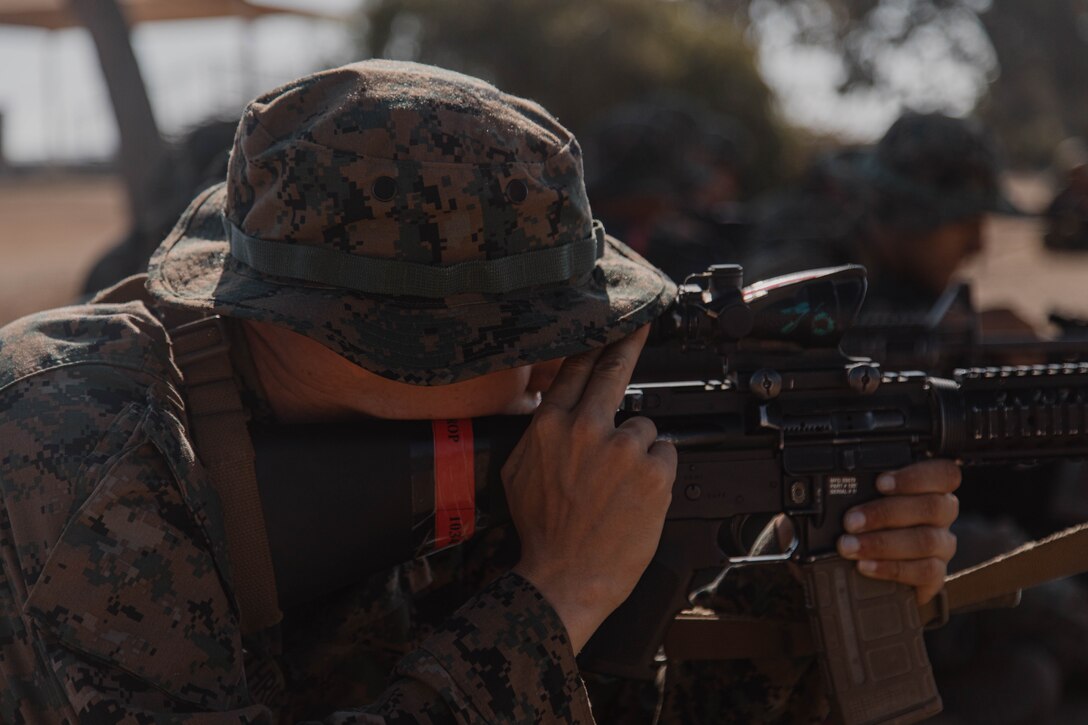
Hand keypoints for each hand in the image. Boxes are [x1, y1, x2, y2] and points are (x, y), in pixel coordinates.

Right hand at [504, 326, 677, 651]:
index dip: (594, 342)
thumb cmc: (541, 532)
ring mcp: (623, 449)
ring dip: (638, 450)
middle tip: (641, 324)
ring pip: (644, 427)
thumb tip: (549, 408)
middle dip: (629, 342)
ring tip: (621, 486)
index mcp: (550, 426)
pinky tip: (638, 496)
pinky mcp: (654, 473)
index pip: (575, 369)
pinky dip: (658, 472)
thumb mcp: (517, 473)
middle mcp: (586, 428)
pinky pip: (666, 454)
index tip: (607, 323)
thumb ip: (537, 434)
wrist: (564, 578)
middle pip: (614, 370)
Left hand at [836, 460, 960, 604]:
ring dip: (882, 543)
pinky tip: (866, 566)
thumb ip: (852, 496)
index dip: (915, 477)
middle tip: (850, 521)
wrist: (871, 570)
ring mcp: (942, 546)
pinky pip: (926, 572)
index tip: (880, 483)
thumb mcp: (858, 504)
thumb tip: (824, 496)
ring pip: (927, 541)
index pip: (943, 474)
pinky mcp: (936, 576)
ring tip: (849, 546)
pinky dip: (892, 569)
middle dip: (885, 513)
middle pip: (933, 507)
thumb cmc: (865, 526)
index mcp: (930, 488)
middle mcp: (942, 516)